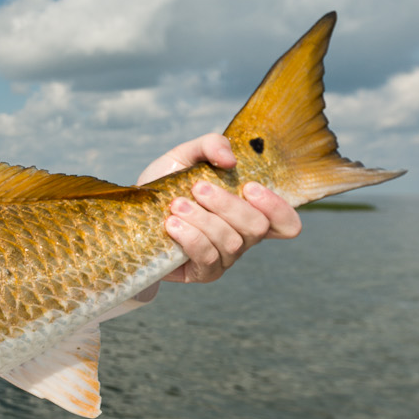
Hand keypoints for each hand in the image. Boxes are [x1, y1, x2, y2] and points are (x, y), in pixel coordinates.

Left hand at [138, 133, 301, 283]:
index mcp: (249, 210)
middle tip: (198, 188)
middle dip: (228, 205)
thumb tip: (230, 159)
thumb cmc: (166, 185)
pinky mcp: (203, 272)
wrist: (131, 215)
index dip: (278, 207)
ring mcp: (225, 258)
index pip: (286, 222)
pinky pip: (207, 257)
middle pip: (258, 227)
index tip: (248, 186)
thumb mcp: (185, 156)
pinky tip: (172, 225)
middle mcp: (243, 237)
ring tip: (176, 204)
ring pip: (232, 242)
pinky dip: (191, 237)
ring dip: (203, 219)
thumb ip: (210, 145)